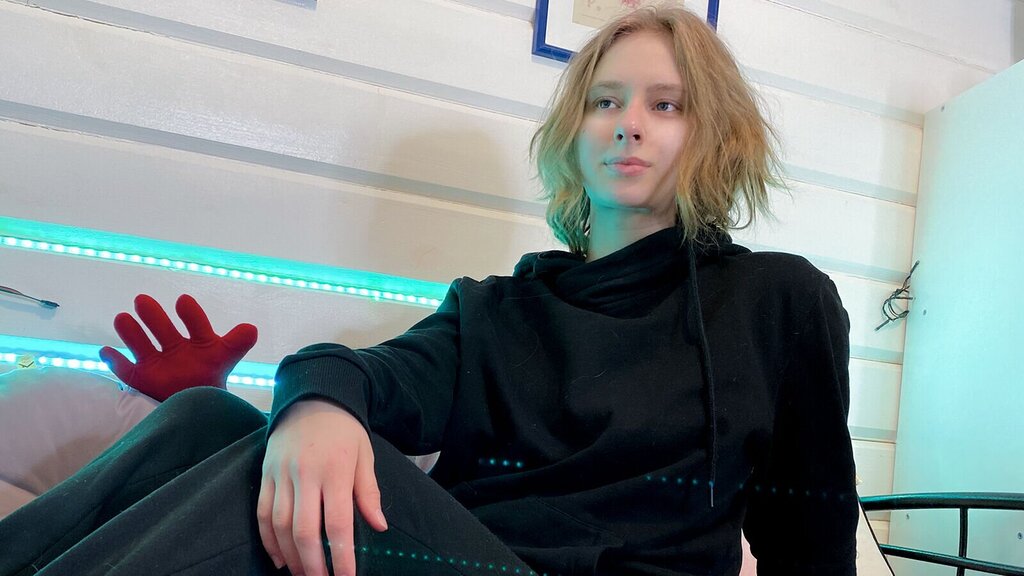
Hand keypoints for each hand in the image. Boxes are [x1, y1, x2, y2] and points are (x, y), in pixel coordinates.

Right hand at [98, 294, 256, 400]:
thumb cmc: (211, 380)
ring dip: (131, 333)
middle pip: (164, 331)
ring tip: (122, 318)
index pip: (197, 325)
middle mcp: (175, 348)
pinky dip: (114, 361)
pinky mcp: (140, 378)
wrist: (197, 409)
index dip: (191, 315)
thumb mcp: (226, 360)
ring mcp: (156, 363)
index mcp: (199, 342)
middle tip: (143, 300)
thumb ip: (236, 344)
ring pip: (141, 346)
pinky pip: (125, 369)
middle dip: (154, 317)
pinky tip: (106, 351)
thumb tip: (252, 329)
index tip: (183, 301)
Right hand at [259, 399, 387, 575]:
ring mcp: (281, 474)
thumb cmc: (344, 431)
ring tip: (302, 574)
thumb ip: (369, 493)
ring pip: (280, 525)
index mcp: (335, 470)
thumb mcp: (365, 455)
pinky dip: (269, 539)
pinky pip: (262, 513)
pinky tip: (279, 557)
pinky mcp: (265, 474)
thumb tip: (379, 527)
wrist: (313, 398)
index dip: (341, 556)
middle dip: (313, 564)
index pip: (337, 523)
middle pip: (304, 530)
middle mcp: (305, 474)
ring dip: (290, 556)